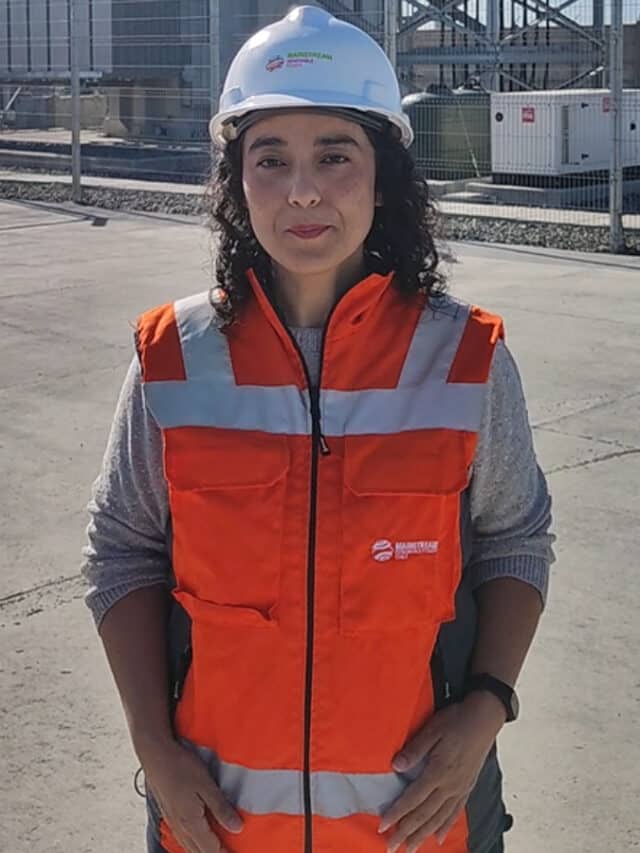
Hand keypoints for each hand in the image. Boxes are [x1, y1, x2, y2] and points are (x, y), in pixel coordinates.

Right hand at [141, 737, 243, 852]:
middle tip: (230, 851)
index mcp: (191, 823)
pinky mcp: (169, 815)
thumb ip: (221, 808)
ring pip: (190, 847)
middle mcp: (180, 828)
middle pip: (200, 852)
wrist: (156, 756)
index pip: (212, 850)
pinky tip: (200, 837)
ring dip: (204, 850)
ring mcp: (173, 822)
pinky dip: (195, 843)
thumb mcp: (207, 785)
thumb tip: (237, 828)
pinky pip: (184, 838)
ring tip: (218, 848)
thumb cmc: (180, 766)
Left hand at [379, 693, 505, 851]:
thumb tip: (395, 766)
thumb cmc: (457, 720)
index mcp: (439, 772)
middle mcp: (450, 785)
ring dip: (423, 835)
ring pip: (438, 819)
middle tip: (392, 847)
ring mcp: (460, 788)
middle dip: (406, 832)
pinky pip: (454, 812)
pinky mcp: (467, 787)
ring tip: (411, 848)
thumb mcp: (433, 730)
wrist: (485, 718)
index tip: (383, 826)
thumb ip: (415, 750)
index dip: (397, 814)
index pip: (413, 799)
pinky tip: (437, 837)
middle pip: (424, 815)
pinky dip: (445, 826)